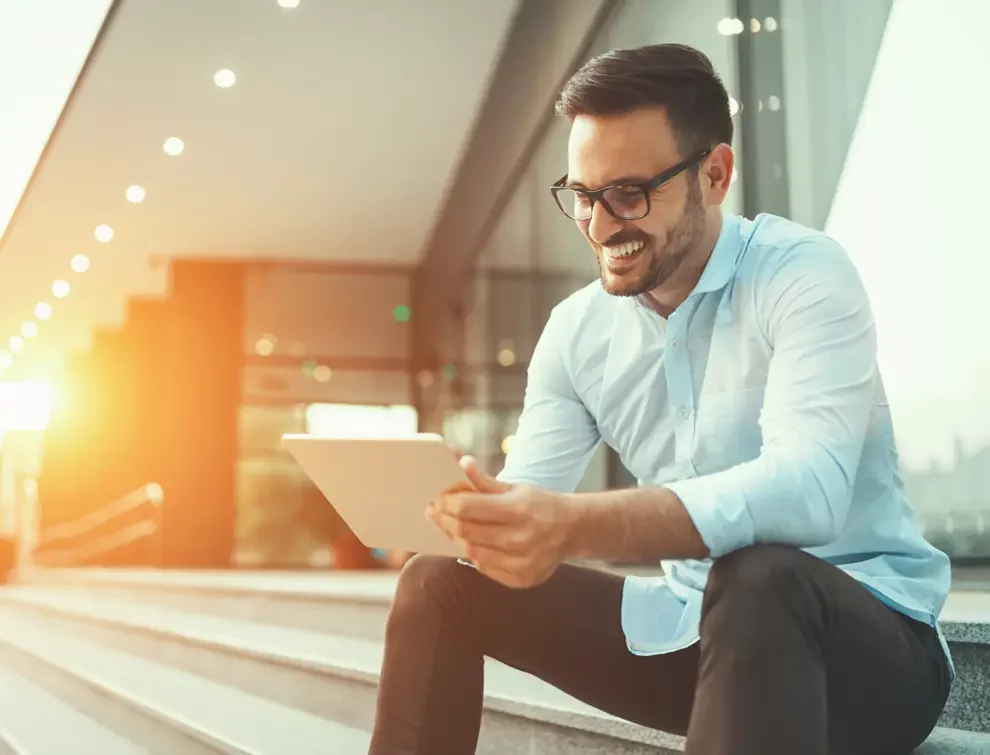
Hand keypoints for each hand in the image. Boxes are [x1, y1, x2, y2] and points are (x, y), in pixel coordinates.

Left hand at [427, 455, 576, 588]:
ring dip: (456, 537)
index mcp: (517, 509)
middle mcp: (520, 538)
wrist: (572, 530)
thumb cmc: (540, 505)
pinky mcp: (520, 579)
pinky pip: (483, 567)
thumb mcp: (515, 487)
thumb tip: (462, 462)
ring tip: (452, 526)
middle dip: (444, 520)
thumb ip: (484, 480)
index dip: (446, 502)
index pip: (466, 507)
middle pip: (464, 530)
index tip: (438, 498)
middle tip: (436, 512)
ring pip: (470, 551)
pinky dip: (474, 553)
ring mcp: (520, 562)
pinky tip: (473, 542)